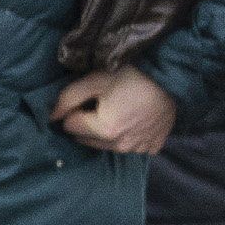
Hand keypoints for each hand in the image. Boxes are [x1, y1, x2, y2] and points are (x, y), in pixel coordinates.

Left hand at [53, 66, 177, 155]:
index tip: (87, 98)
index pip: (70, 126)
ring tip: (119, 110)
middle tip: (102, 103)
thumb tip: (51, 116)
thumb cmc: (133, 75)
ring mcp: (138, 149)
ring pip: (106, 145)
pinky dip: (128, 136)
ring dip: (105, 132)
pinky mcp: (152, 147)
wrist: (173, 78)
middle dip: (87, 124)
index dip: (74, 110)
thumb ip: (68, 98)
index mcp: (104, 130)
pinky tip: (134, 119)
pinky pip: (130, 146)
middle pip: (86, 139)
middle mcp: (119, 146)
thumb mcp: (95, 79)